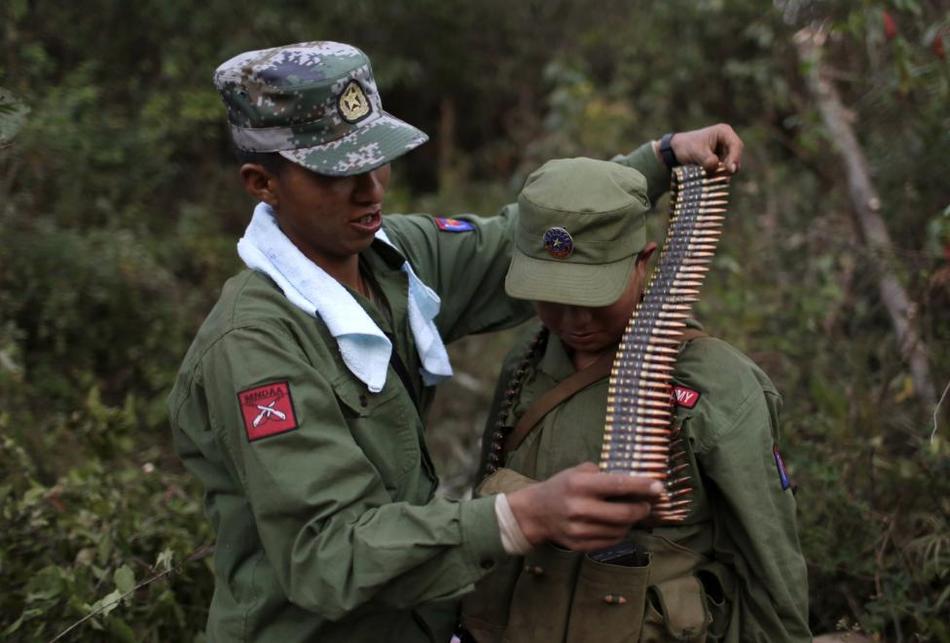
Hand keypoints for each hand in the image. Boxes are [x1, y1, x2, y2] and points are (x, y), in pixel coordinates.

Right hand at [506, 462, 662, 550]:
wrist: (535, 513)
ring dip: (631, 522)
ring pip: (620, 529)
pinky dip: (620, 533)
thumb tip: (634, 480)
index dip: (642, 487)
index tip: (659, 487)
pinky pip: (611, 541)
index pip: (618, 485)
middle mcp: (579, 508)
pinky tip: (618, 524)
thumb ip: (602, 474)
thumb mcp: (577, 472)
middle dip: (642, 509)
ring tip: (631, 513)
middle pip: (624, 513)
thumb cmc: (561, 487)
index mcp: (580, 485)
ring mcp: (579, 529)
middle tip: (647, 505)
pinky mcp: (580, 545)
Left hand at [662, 123, 743, 173]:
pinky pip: (725, 172)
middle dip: (729, 168)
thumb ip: (707, 160)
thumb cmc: (686, 147)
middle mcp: (728, 142)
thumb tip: (716, 167)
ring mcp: (726, 153)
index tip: (730, 169)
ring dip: (723, 174)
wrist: (676, 152)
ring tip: (711, 177)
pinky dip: (719, 176)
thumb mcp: (696, 152)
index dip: (735, 158)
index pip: (736, 145)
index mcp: (723, 132)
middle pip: (736, 157)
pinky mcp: (722, 163)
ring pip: (732, 166)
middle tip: (720, 177)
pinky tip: (710, 179)